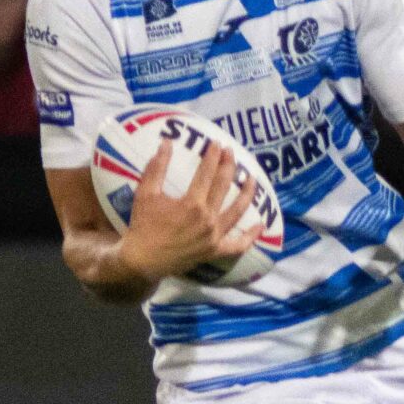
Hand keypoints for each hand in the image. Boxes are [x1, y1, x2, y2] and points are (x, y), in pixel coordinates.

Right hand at [117, 139, 258, 282]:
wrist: (142, 261)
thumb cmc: (143, 225)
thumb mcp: (145, 194)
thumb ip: (157, 167)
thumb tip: (166, 142)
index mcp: (192, 204)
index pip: (207, 173)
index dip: (213, 156)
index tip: (217, 144)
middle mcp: (208, 219)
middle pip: (224, 186)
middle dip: (229, 166)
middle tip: (231, 152)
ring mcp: (214, 236)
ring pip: (237, 211)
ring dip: (247, 193)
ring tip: (252, 179)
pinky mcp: (214, 251)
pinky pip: (238, 245)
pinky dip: (250, 237)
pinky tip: (260, 225)